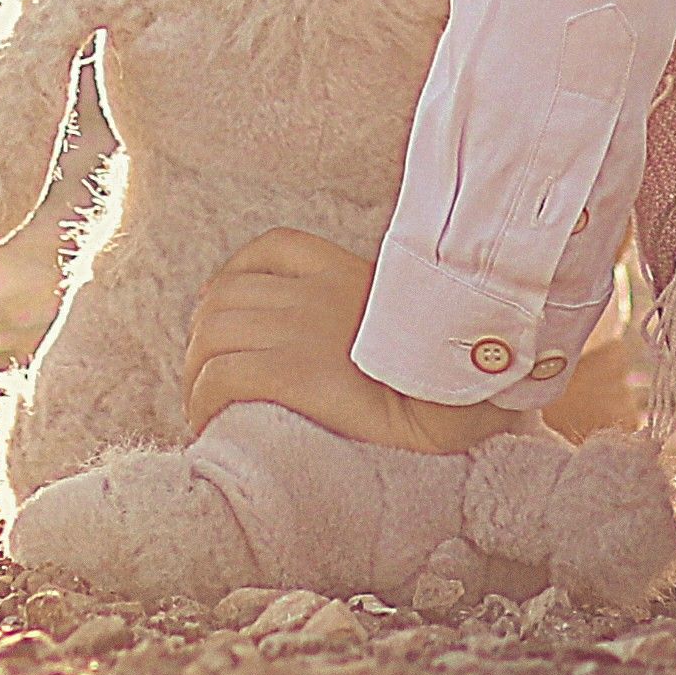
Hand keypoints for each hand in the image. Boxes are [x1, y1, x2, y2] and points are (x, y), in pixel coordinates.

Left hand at [182, 229, 520, 457]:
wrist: (478, 402)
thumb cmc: (462, 380)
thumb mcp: (421, 329)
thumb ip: (385, 321)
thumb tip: (365, 347)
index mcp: (351, 272)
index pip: (270, 250)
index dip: (234, 285)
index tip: (228, 322)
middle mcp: (319, 290)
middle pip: (225, 297)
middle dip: (205, 341)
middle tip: (211, 386)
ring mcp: (305, 327)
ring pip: (212, 335)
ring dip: (197, 374)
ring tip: (206, 410)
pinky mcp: (296, 372)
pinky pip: (222, 376)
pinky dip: (203, 400)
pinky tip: (210, 423)